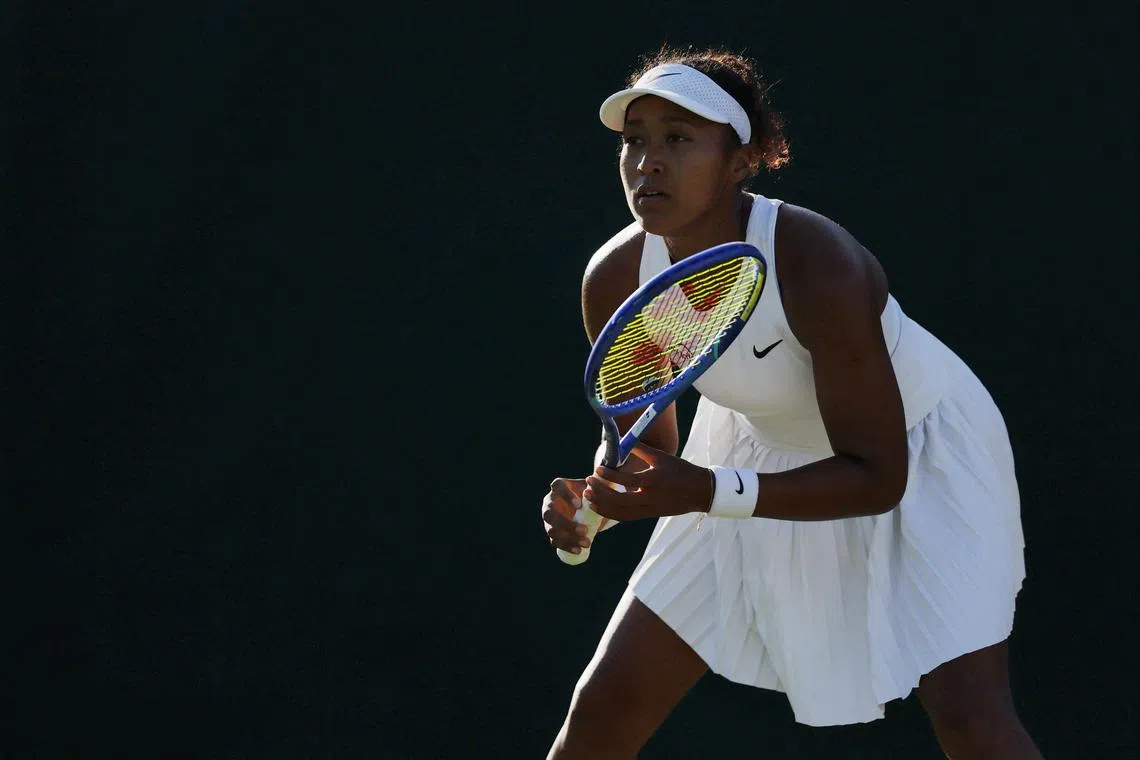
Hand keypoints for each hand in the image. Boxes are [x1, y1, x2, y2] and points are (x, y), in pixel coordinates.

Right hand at [541, 477, 600, 555]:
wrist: (587, 508)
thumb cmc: (590, 495)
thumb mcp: (595, 489)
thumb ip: (601, 486)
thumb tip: (611, 485)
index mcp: (559, 487)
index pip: (557, 486)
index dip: (565, 495)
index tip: (579, 504)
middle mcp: (550, 502)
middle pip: (550, 513)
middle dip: (566, 524)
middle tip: (584, 530)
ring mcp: (549, 519)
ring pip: (552, 530)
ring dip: (568, 538)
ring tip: (587, 543)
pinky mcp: (552, 532)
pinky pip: (555, 541)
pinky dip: (566, 547)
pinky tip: (578, 551)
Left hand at [583, 444, 712, 521]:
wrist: (700, 491)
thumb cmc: (681, 470)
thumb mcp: (661, 457)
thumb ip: (641, 449)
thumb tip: (622, 440)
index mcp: (652, 481)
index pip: (626, 480)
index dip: (609, 475)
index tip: (597, 469)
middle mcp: (649, 497)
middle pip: (619, 500)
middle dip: (601, 492)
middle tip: (588, 483)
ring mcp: (650, 509)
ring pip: (620, 512)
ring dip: (602, 506)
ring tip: (588, 497)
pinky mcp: (650, 515)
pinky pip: (627, 517)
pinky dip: (612, 513)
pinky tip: (601, 507)